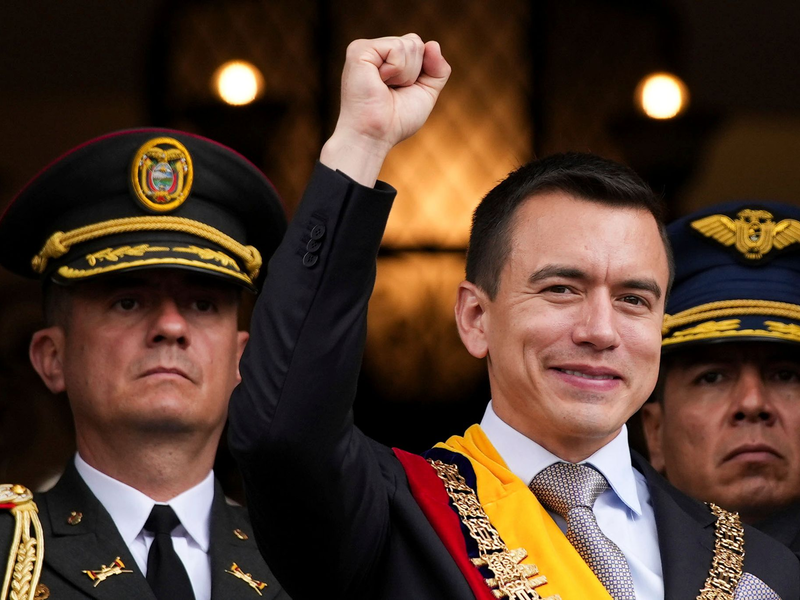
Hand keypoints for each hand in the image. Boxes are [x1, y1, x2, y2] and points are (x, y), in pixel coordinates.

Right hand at [320, 33, 450, 185]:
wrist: (375, 136)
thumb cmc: (396, 121)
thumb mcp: (426, 93)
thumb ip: (438, 69)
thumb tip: (433, 44)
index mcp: (386, 58)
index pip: (418, 46)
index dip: (421, 71)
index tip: (401, 91)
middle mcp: (374, 51)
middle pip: (415, 42)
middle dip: (414, 72)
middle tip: (391, 91)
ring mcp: (364, 48)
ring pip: (410, 44)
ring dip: (405, 74)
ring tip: (384, 88)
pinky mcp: (359, 51)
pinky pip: (397, 48)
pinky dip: (397, 70)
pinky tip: (379, 82)